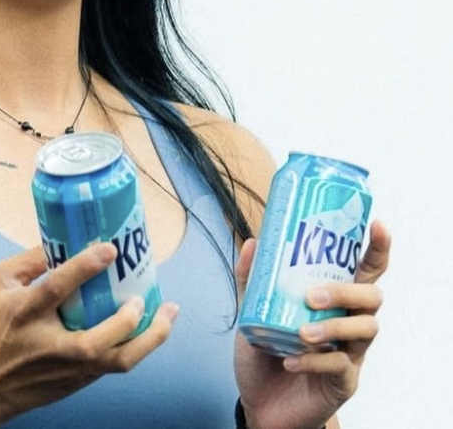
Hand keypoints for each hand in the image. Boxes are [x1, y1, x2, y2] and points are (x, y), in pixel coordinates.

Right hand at [0, 243, 178, 428]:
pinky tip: (152, 326)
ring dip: (150, 338)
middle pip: (99, 339)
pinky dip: (139, 345)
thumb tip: (62, 239)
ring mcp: (69, 367)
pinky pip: (117, 364)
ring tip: (168, 312)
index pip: (57, 286)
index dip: (85, 266)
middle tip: (141, 295)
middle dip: (128, 318)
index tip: (109, 248)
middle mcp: (51, 343)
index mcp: (26, 311)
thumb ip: (29, 259)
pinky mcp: (79, 381)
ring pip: (119, 360)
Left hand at [234, 219, 390, 428]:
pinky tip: (291, 360)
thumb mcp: (253, 311)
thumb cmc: (265, 352)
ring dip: (333, 326)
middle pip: (371, 297)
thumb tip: (254, 242)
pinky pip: (341, 365)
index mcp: (334, 300)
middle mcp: (349, 321)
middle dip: (346, 291)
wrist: (260, 403)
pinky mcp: (344, 382)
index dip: (376, 249)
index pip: (364, 270)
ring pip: (365, 329)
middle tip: (312, 296)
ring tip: (301, 333)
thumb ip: (252, 279)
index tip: (377, 226)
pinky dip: (315, 361)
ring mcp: (351, 352)